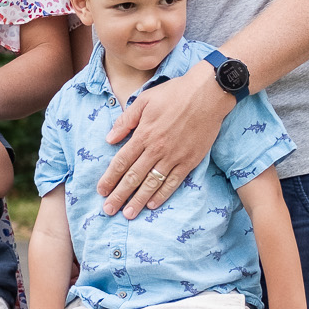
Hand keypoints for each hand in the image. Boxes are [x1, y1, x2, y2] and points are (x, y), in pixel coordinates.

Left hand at [97, 60, 231, 218]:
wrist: (207, 94)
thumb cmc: (174, 93)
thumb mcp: (144, 99)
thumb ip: (126, 121)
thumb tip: (109, 138)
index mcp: (143, 134)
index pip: (121, 161)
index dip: (110, 178)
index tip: (101, 191)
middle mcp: (156, 148)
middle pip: (134, 177)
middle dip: (119, 195)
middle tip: (109, 210)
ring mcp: (174, 156)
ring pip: (152, 183)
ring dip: (138, 200)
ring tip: (128, 214)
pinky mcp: (190, 160)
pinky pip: (173, 182)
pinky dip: (162, 194)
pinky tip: (152, 205)